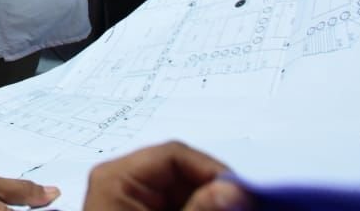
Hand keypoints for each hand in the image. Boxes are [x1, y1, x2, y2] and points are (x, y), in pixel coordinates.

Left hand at [83, 141, 250, 210]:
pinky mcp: (139, 209)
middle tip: (243, 204)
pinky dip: (196, 207)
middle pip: (182, 170)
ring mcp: (130, 197)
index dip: (212, 170)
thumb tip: (235, 190)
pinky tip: (214, 210)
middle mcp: (121, 180)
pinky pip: (176, 200)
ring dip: (209, 198)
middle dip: (214, 187)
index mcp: (116, 176)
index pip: (174, 153)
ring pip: (184, 187)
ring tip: (234, 207)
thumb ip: (199, 210)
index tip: (242, 194)